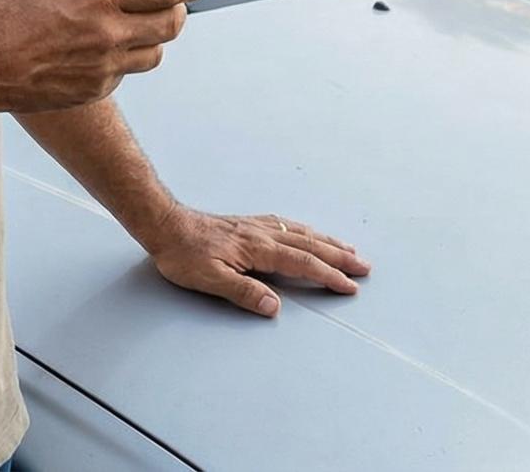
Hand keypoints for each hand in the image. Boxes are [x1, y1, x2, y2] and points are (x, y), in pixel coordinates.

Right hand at [0, 0, 209, 115]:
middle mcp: (109, 36)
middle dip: (181, 10)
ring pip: (155, 54)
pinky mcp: (92, 90)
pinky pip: (126, 73)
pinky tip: (105, 46)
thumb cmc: (0, 10)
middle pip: (173, 25)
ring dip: (157, 37)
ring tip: (142, 24)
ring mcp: (104, 67)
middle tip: (175, 0)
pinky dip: (126, 58)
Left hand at [142, 208, 369, 316]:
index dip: (328, 276)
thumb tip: (274, 306)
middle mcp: (262, 234)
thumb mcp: (210, 279)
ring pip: (301, 232)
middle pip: (310, 245)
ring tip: (348, 248)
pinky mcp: (247, 223)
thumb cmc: (183, 254)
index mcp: (258, 249)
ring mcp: (255, 226)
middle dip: (339, 257)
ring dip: (327, 242)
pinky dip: (305, 230)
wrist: (164, 224)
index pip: (302, 264)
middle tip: (364, 266)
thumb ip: (244, 292)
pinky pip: (286, 224)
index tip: (350, 285)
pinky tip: (307, 231)